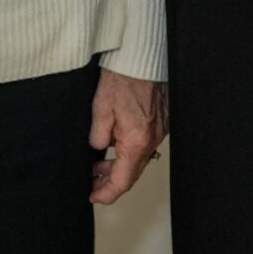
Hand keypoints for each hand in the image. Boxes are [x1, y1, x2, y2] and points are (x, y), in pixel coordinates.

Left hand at [88, 68, 166, 204]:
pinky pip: (144, 145)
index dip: (106, 194)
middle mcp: (152, 140)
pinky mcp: (161, 122)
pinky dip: (129, 151)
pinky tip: (114, 145)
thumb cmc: (124, 77)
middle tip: (91, 182)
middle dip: (110, 181)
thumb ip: (97, 135)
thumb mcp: (100, 108)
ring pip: (138, 159)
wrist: (144, 57)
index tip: (93, 197)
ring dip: (119, 165)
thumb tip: (96, 149)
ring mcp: (159, 132)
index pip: (122, 180)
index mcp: (136, 141)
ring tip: (98, 164)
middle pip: (131, 172)